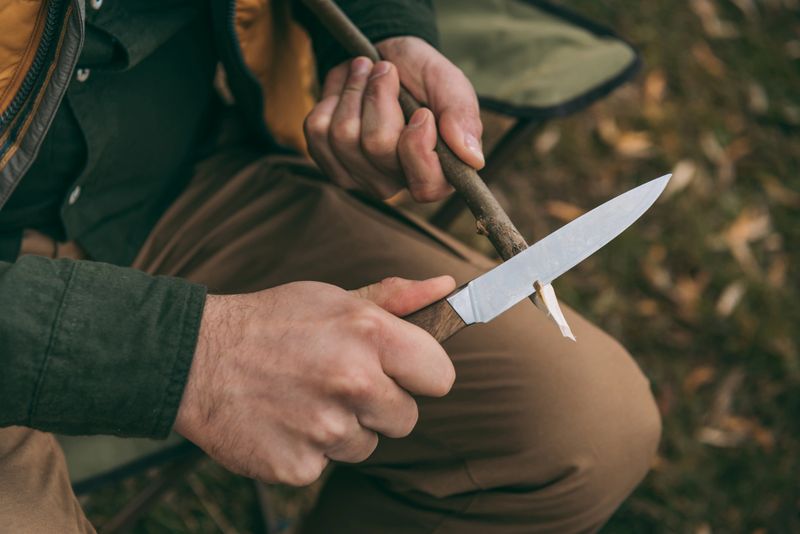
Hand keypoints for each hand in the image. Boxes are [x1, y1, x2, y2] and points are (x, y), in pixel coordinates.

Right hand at [174, 276, 455, 485]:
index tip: (401, 372)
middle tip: (338, 382)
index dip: (421, 375)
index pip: (440, 377)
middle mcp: (354, 383)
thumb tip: (447, 287)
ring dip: (343, 429)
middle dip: (381, 405)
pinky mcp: (299, 467)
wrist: (196, 359)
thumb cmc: (272, 322)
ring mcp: (326, 430)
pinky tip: (284, 421)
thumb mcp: (333, 297)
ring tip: (305, 398)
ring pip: (366, 445)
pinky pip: (326, 466)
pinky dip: (308, 450)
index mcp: (370, 335)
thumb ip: (394, 298)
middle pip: (407, 419)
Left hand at [304, 36, 483, 201]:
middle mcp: (397, 182)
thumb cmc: (423, 77)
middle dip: (379, 96)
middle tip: (386, 70)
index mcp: (438, 174)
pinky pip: (317, 130)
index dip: (417, 147)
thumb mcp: (450, 85)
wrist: (385, 58)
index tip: (422, 111)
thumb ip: (462, 117)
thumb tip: (473, 159)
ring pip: (343, 135)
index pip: (425, 186)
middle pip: (376, 146)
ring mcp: (359, 177)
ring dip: (354, 90)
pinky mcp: (329, 162)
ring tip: (366, 71)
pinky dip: (331, 96)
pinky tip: (346, 89)